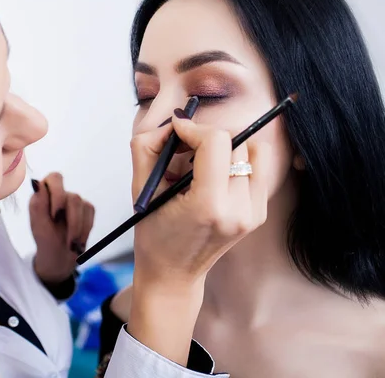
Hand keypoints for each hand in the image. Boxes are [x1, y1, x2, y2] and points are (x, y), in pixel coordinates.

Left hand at [30, 172, 94, 283]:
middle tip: (68, 239)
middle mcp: (60, 195)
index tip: (55, 215)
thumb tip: (35, 182)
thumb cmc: (45, 240)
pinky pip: (91, 214)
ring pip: (83, 206)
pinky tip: (78, 241)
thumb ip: (38, 204)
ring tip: (71, 244)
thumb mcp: (38, 225)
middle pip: (73, 197)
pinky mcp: (86, 209)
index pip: (55, 178)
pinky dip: (85, 230)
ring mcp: (74, 201)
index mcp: (44, 195)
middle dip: (73, 222)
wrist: (58, 257)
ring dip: (78, 229)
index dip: (58, 194)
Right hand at [127, 116, 269, 364]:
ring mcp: (253, 213)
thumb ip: (148, 147)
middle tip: (184, 149)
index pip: (217, 141)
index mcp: (208, 206)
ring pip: (252, 150)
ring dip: (225, 148)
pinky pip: (257, 168)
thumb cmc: (153, 235)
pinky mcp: (259, 213)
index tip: (176, 133)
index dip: (193, 128)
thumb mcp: (141, 189)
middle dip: (207, 137)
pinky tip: (214, 176)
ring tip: (201, 163)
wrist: (173, 275)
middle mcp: (238, 209)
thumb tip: (172, 124)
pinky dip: (236, 162)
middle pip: (236, 142)